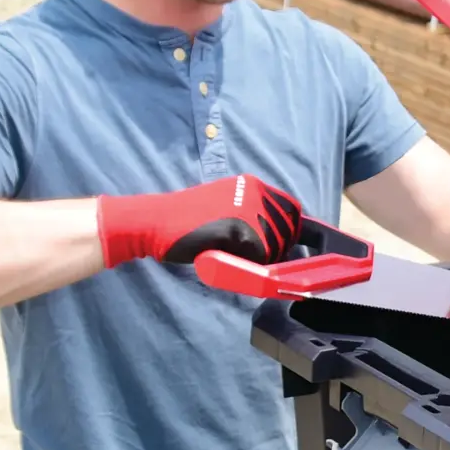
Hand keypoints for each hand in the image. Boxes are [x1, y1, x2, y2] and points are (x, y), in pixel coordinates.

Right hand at [97, 175, 303, 268]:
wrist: (156, 221)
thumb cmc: (189, 220)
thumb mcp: (228, 206)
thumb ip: (254, 216)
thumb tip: (286, 239)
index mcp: (253, 185)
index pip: (293, 211)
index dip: (291, 232)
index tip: (285, 248)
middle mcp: (255, 192)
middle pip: (289, 231)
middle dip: (278, 249)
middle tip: (251, 256)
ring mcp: (248, 209)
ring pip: (276, 247)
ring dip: (261, 258)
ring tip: (233, 254)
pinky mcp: (238, 228)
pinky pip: (259, 257)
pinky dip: (247, 265)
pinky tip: (226, 257)